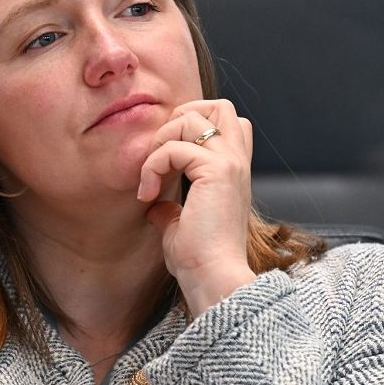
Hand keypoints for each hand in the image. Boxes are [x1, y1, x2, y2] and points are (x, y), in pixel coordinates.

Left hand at [137, 99, 255, 314]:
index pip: (227, 121)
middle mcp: (237, 162)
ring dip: (161, 140)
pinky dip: (152, 165)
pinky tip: (146, 194)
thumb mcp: (180, 227)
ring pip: (193, 117)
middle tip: (160, 153)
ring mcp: (229, 163)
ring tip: (150, 175)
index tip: (167, 162)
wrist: (213, 278)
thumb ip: (170, 209)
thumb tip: (154, 205)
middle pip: (219, 105)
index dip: (194, 125)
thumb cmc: (198, 260)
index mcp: (234, 171)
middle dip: (181, 117)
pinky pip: (174, 148)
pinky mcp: (216, 171)